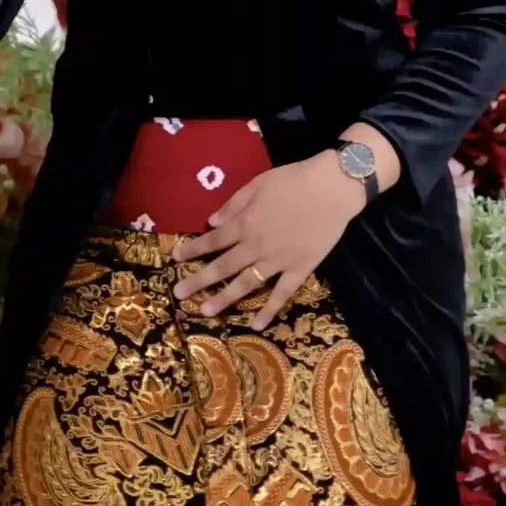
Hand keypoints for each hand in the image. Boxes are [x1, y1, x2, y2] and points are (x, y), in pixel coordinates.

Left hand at [173, 152, 367, 329]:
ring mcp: (277, 261)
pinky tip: (255, 325)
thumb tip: (211, 222)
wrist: (331, 189)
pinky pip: (281, 294)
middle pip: (222, 266)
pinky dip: (268, 310)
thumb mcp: (258, 184)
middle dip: (198, 280)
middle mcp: (256, 246)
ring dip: (224, 299)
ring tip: (205, 311)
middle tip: (178, 294)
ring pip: (246, 284)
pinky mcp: (299, 269)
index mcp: (245, 223)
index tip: (174, 260)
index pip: (212, 240)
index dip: (192, 250)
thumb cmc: (294, 180)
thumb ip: (233, 204)